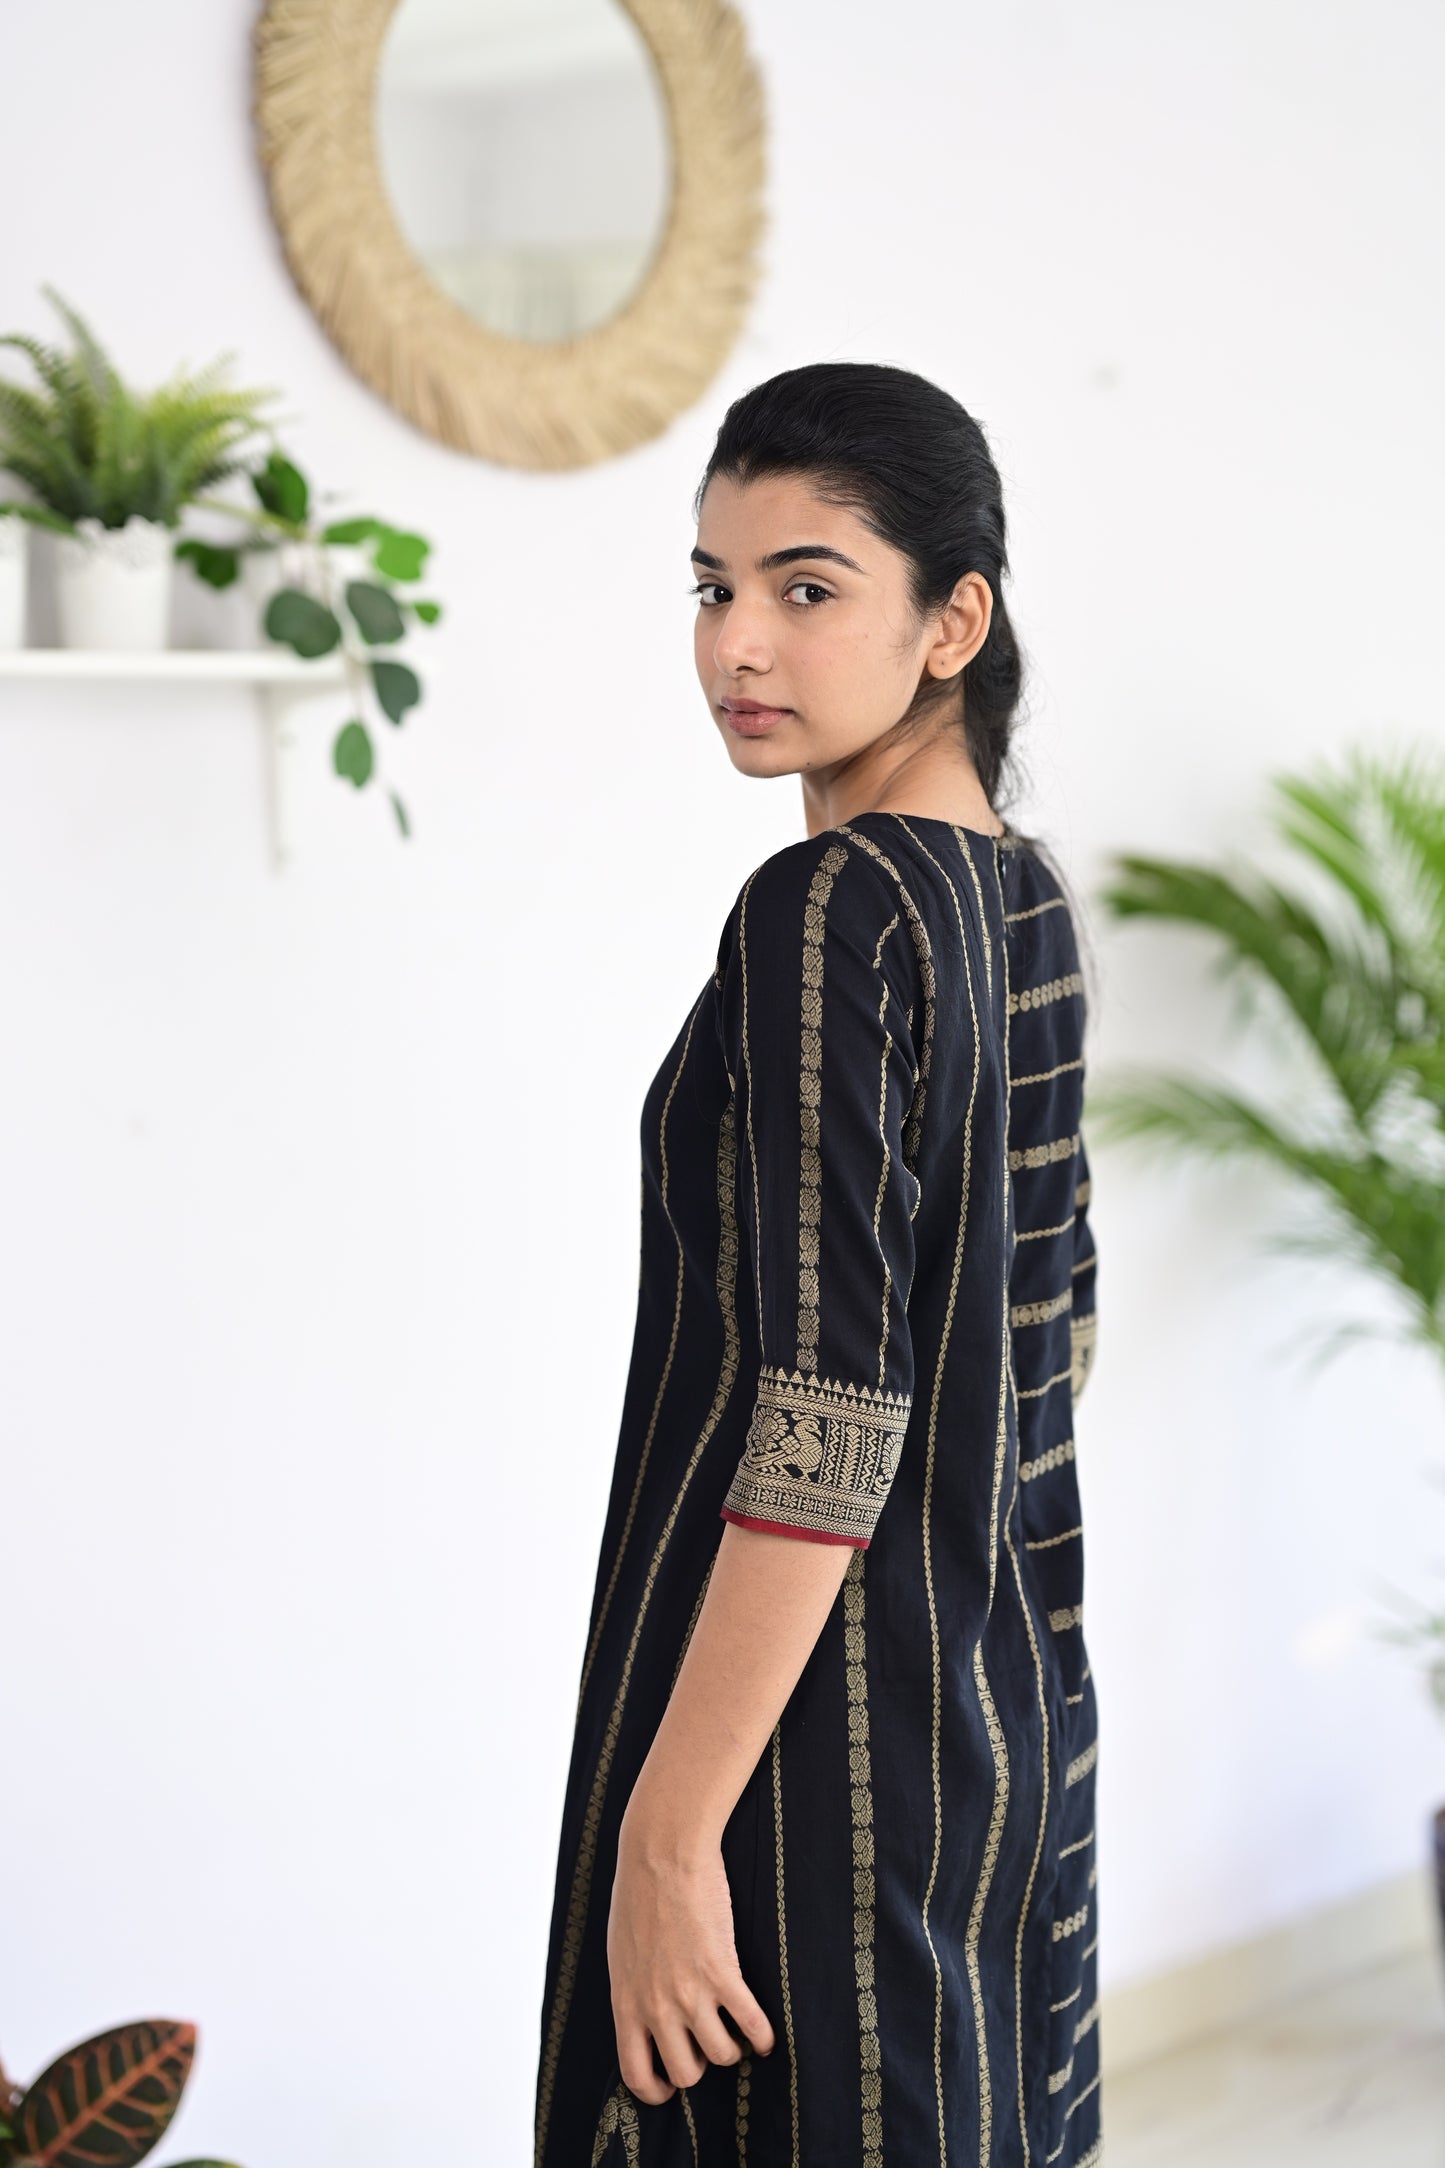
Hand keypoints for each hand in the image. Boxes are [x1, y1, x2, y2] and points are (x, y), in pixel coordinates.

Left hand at [607, 1816, 775, 2104]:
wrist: (661, 1852)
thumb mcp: (621, 1954)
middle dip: (700, 2065)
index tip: (670, 2087)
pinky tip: (766, 2034)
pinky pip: (751, 2024)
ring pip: (721, 2054)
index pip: (636, 2074)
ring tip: (735, 2031)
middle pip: (686, 2073)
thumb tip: (647, 2020)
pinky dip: (764, 2036)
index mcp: (626, 2003)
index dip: (656, 2091)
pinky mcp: (721, 1971)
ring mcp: (690, 1992)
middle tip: (706, 2044)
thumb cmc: (637, 1895)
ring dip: (732, 2048)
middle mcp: (657, 2007)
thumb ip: (633, 1992)